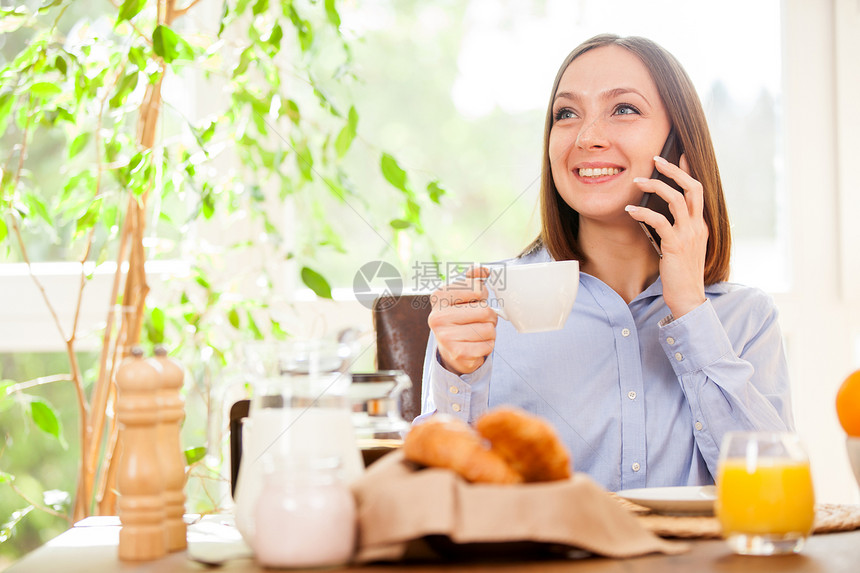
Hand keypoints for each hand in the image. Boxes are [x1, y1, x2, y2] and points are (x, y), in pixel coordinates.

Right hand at [427, 266, 497, 374]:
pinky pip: (488, 345)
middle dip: (489, 316)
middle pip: (486, 311)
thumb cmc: (459, 316)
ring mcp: (445, 337)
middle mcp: (438, 316)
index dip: (482, 295)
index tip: (473, 301)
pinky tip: (475, 344)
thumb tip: (482, 270)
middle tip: (478, 320)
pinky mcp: (457, 353)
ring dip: (489, 332)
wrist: (450, 348)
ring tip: (476, 333)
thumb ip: (472, 279)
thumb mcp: (463, 294)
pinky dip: (487, 345)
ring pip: (489, 330)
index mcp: (438, 296)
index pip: (478, 289)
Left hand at [627, 154, 707, 317]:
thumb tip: (662, 215)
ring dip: (655, 186)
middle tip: (656, 158)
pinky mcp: (675, 245)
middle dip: (674, 170)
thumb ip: (677, 230)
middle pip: (691, 188)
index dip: (689, 172)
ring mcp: (688, 235)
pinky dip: (643, 212)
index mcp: (700, 225)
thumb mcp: (683, 248)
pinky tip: (630, 210)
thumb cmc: (681, 274)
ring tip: (636, 180)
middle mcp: (697, 226)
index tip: (680, 155)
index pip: (698, 191)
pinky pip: (659, 221)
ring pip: (675, 199)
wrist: (688, 297)